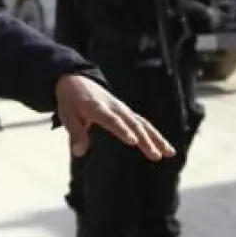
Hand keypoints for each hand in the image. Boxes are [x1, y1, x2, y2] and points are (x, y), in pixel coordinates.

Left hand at [55, 74, 175, 160]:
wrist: (77, 81)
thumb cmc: (70, 101)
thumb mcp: (67, 116)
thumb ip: (75, 134)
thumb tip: (79, 152)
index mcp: (97, 108)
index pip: (112, 120)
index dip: (122, 130)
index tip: (133, 141)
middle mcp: (115, 108)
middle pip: (133, 124)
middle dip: (145, 140)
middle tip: (155, 155)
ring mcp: (123, 109)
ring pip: (143, 124)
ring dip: (156, 138)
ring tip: (168, 153)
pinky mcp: (128, 112)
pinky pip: (144, 123)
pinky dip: (155, 135)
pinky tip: (165, 148)